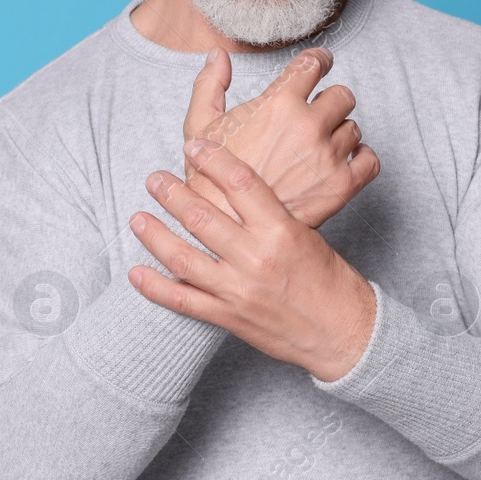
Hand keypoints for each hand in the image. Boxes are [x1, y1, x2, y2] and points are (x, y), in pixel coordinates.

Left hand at [128, 137, 376, 382]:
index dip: (211, 158)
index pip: (238, 181)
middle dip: (171, 194)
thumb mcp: (308, 235)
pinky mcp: (229, 317)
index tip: (192, 146)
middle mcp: (255, 256)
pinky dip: (156, 287)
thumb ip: (270, 215)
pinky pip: (184, 301)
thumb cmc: (330, 280)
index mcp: (280, 229)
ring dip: (155, 234)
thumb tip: (236, 192)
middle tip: (154, 178)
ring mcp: (238, 289)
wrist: (344, 333)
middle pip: (201, 216)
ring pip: (183, 256)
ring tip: (137, 217)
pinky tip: (136, 273)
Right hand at [183, 46, 379, 229]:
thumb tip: (219, 55)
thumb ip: (209, 84)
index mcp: (279, 103)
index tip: (321, 63)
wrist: (226, 227)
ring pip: (354, 128)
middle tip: (317, 114)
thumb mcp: (198, 126)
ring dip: (340, 132)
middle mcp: (309, 125)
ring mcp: (328, 156)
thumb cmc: (209, 179)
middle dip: (330, 100)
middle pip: (342, 95)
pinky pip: (370, 160)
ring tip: (320, 145)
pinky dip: (362, 158)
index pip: (314, 64)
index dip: (319, 59)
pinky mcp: (341, 186)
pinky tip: (345, 161)